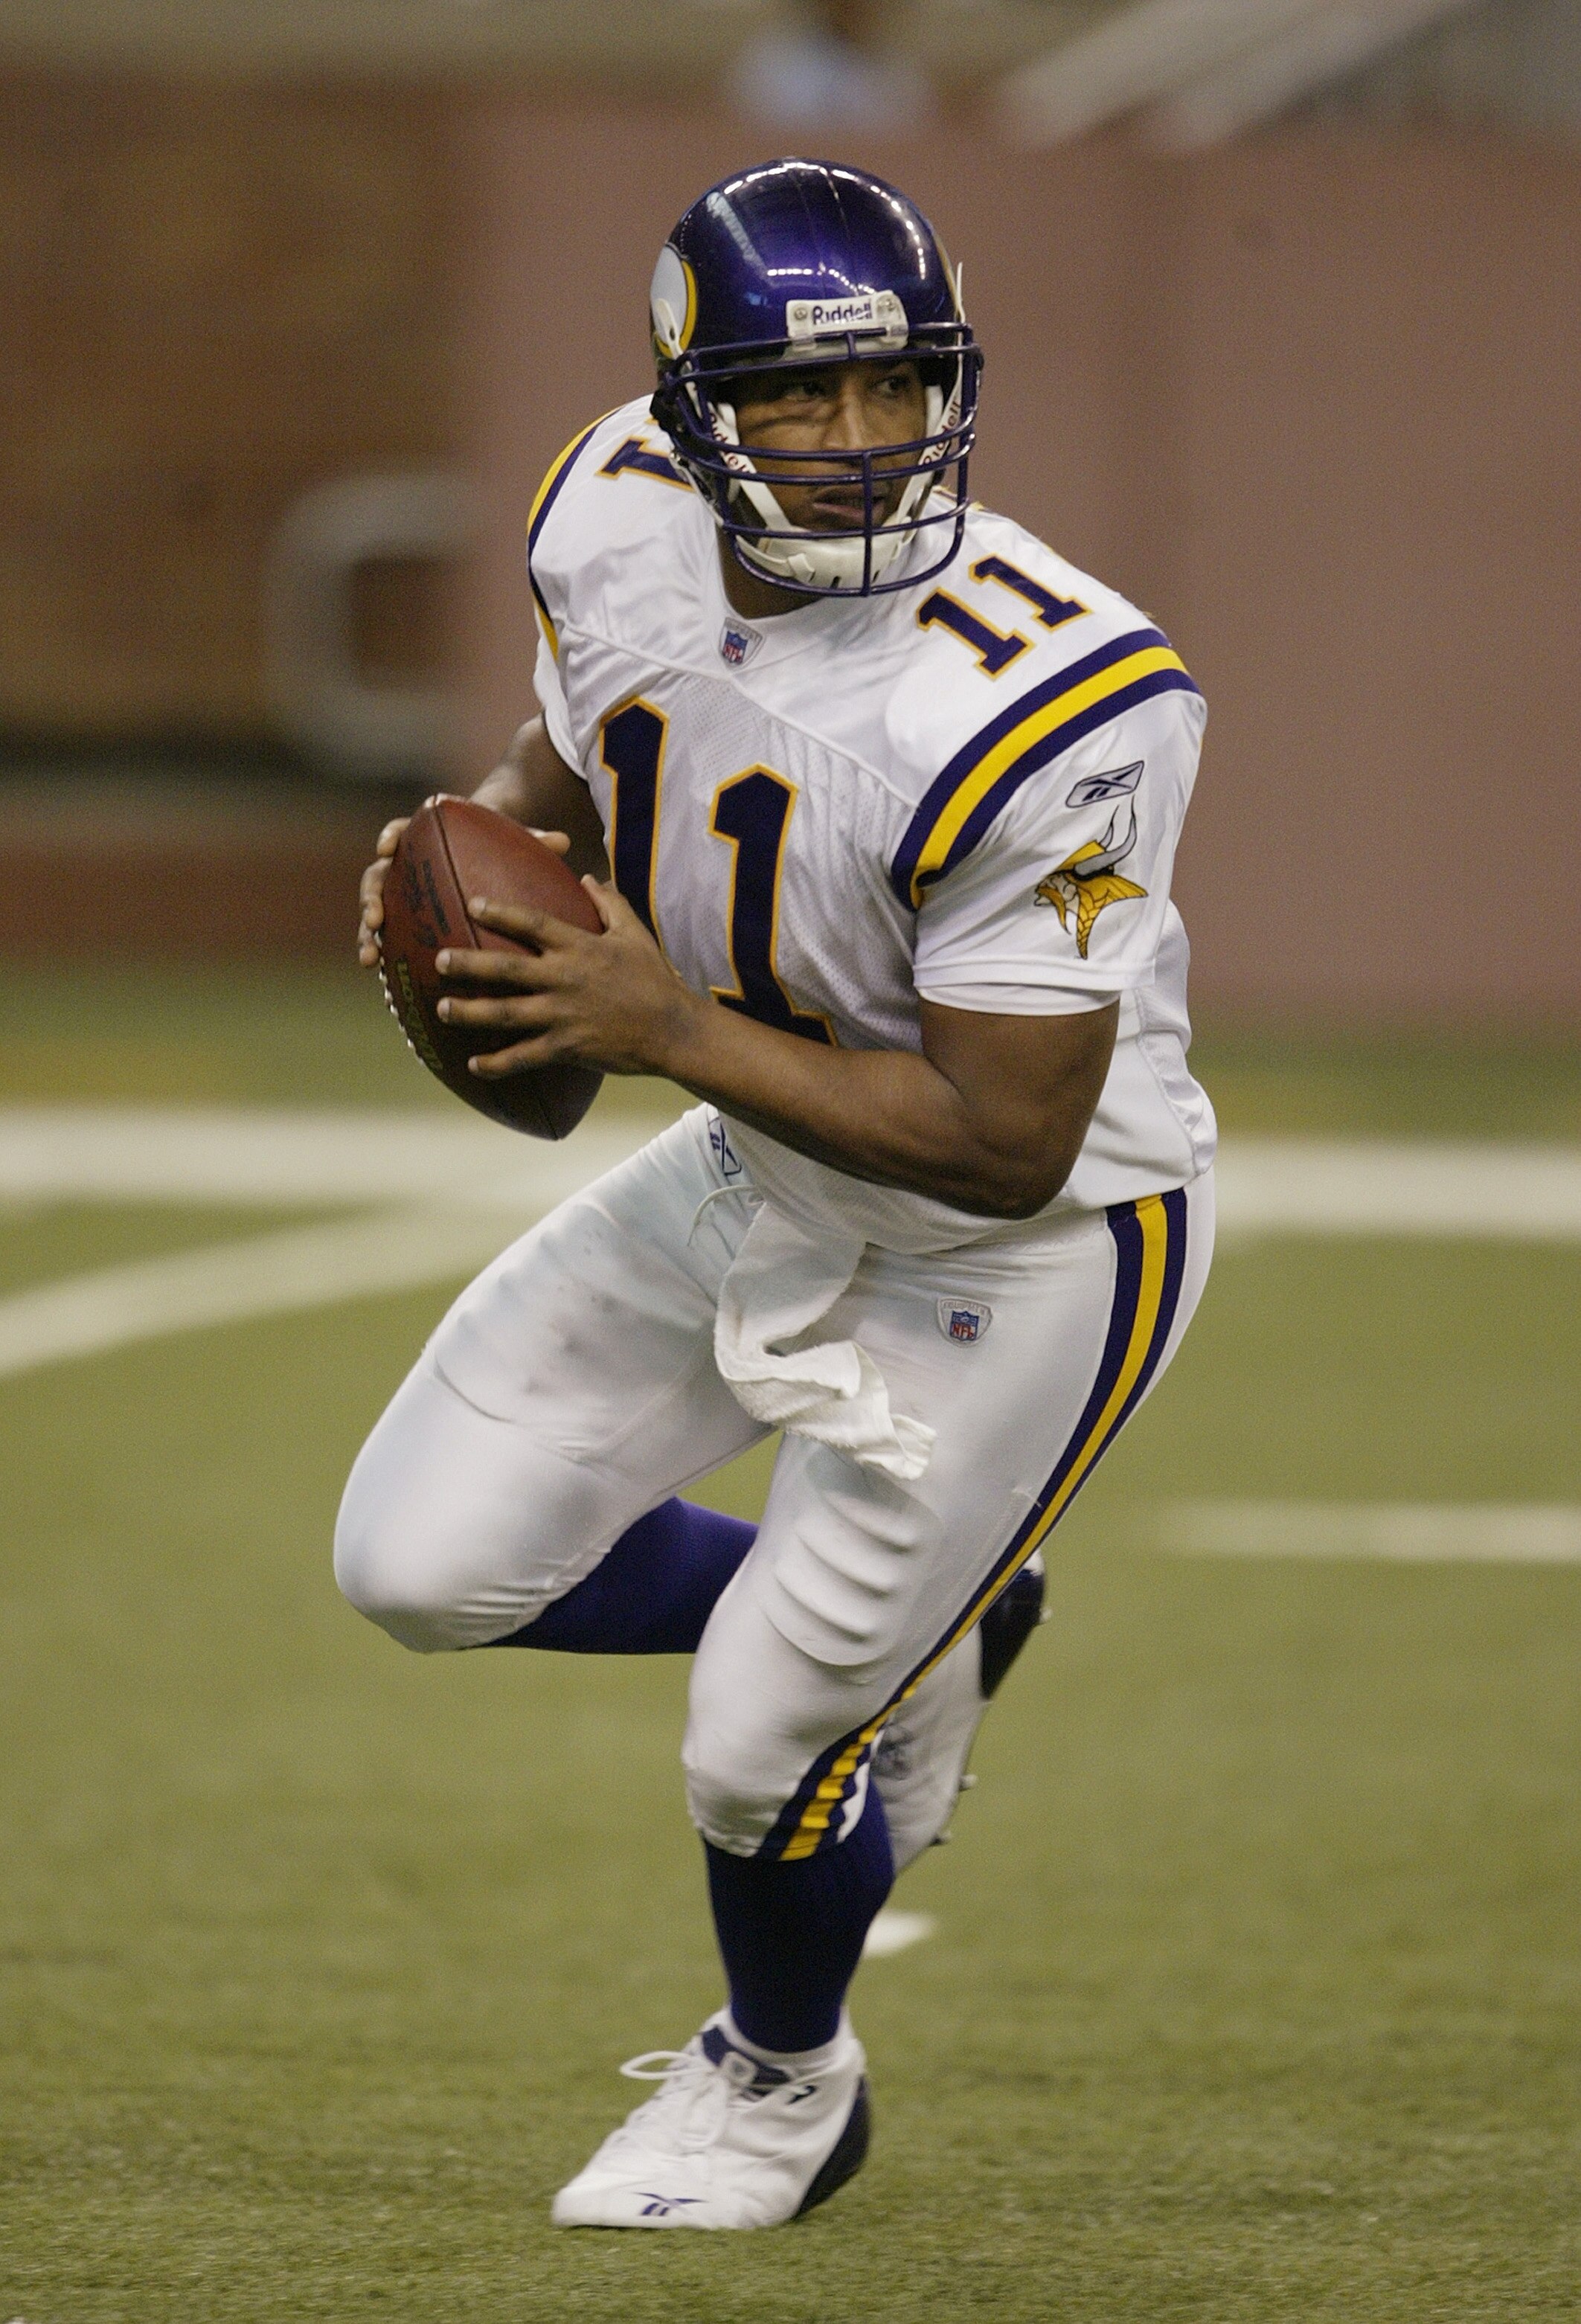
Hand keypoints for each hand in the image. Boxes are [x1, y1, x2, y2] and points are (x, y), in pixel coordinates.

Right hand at [355, 799, 572, 967]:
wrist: (489, 861)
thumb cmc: (502, 849)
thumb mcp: (517, 843)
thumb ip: (534, 840)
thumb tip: (563, 840)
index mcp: (426, 840)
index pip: (400, 832)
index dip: (389, 837)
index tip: (386, 848)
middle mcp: (406, 867)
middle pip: (377, 877)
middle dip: (370, 898)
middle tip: (374, 919)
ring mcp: (401, 897)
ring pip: (375, 914)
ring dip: (368, 936)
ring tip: (371, 960)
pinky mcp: (404, 924)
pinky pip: (390, 944)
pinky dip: (387, 964)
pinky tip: (387, 992)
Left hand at [435, 879, 704, 1079]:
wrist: (673, 1030)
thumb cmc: (655, 979)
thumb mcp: (635, 933)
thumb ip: (610, 903)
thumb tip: (588, 877)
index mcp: (579, 947)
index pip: (532, 923)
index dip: (499, 912)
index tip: (471, 904)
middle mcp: (564, 978)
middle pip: (505, 968)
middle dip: (468, 963)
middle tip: (438, 959)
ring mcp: (562, 1015)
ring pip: (505, 1013)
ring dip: (469, 1012)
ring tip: (442, 1008)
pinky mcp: (566, 1047)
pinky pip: (524, 1056)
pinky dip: (497, 1063)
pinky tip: (474, 1065)